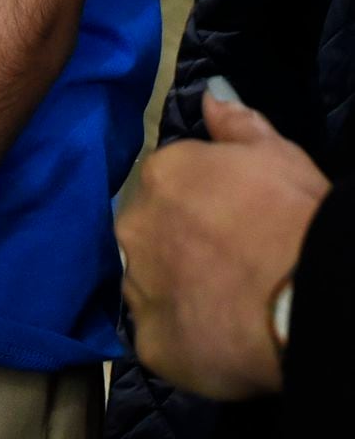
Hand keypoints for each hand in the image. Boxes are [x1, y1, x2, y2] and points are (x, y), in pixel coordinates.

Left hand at [118, 85, 330, 398]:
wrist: (305, 289)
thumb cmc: (291, 214)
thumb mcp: (274, 153)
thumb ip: (234, 122)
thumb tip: (209, 96)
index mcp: (159, 175)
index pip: (163, 189)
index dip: (195, 210)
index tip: (225, 227)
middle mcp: (134, 225)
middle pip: (146, 236)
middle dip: (174, 248)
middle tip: (222, 270)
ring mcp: (138, 286)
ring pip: (145, 288)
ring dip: (173, 294)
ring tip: (219, 309)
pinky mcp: (150, 341)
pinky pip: (156, 340)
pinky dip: (180, 342)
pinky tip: (213, 342)